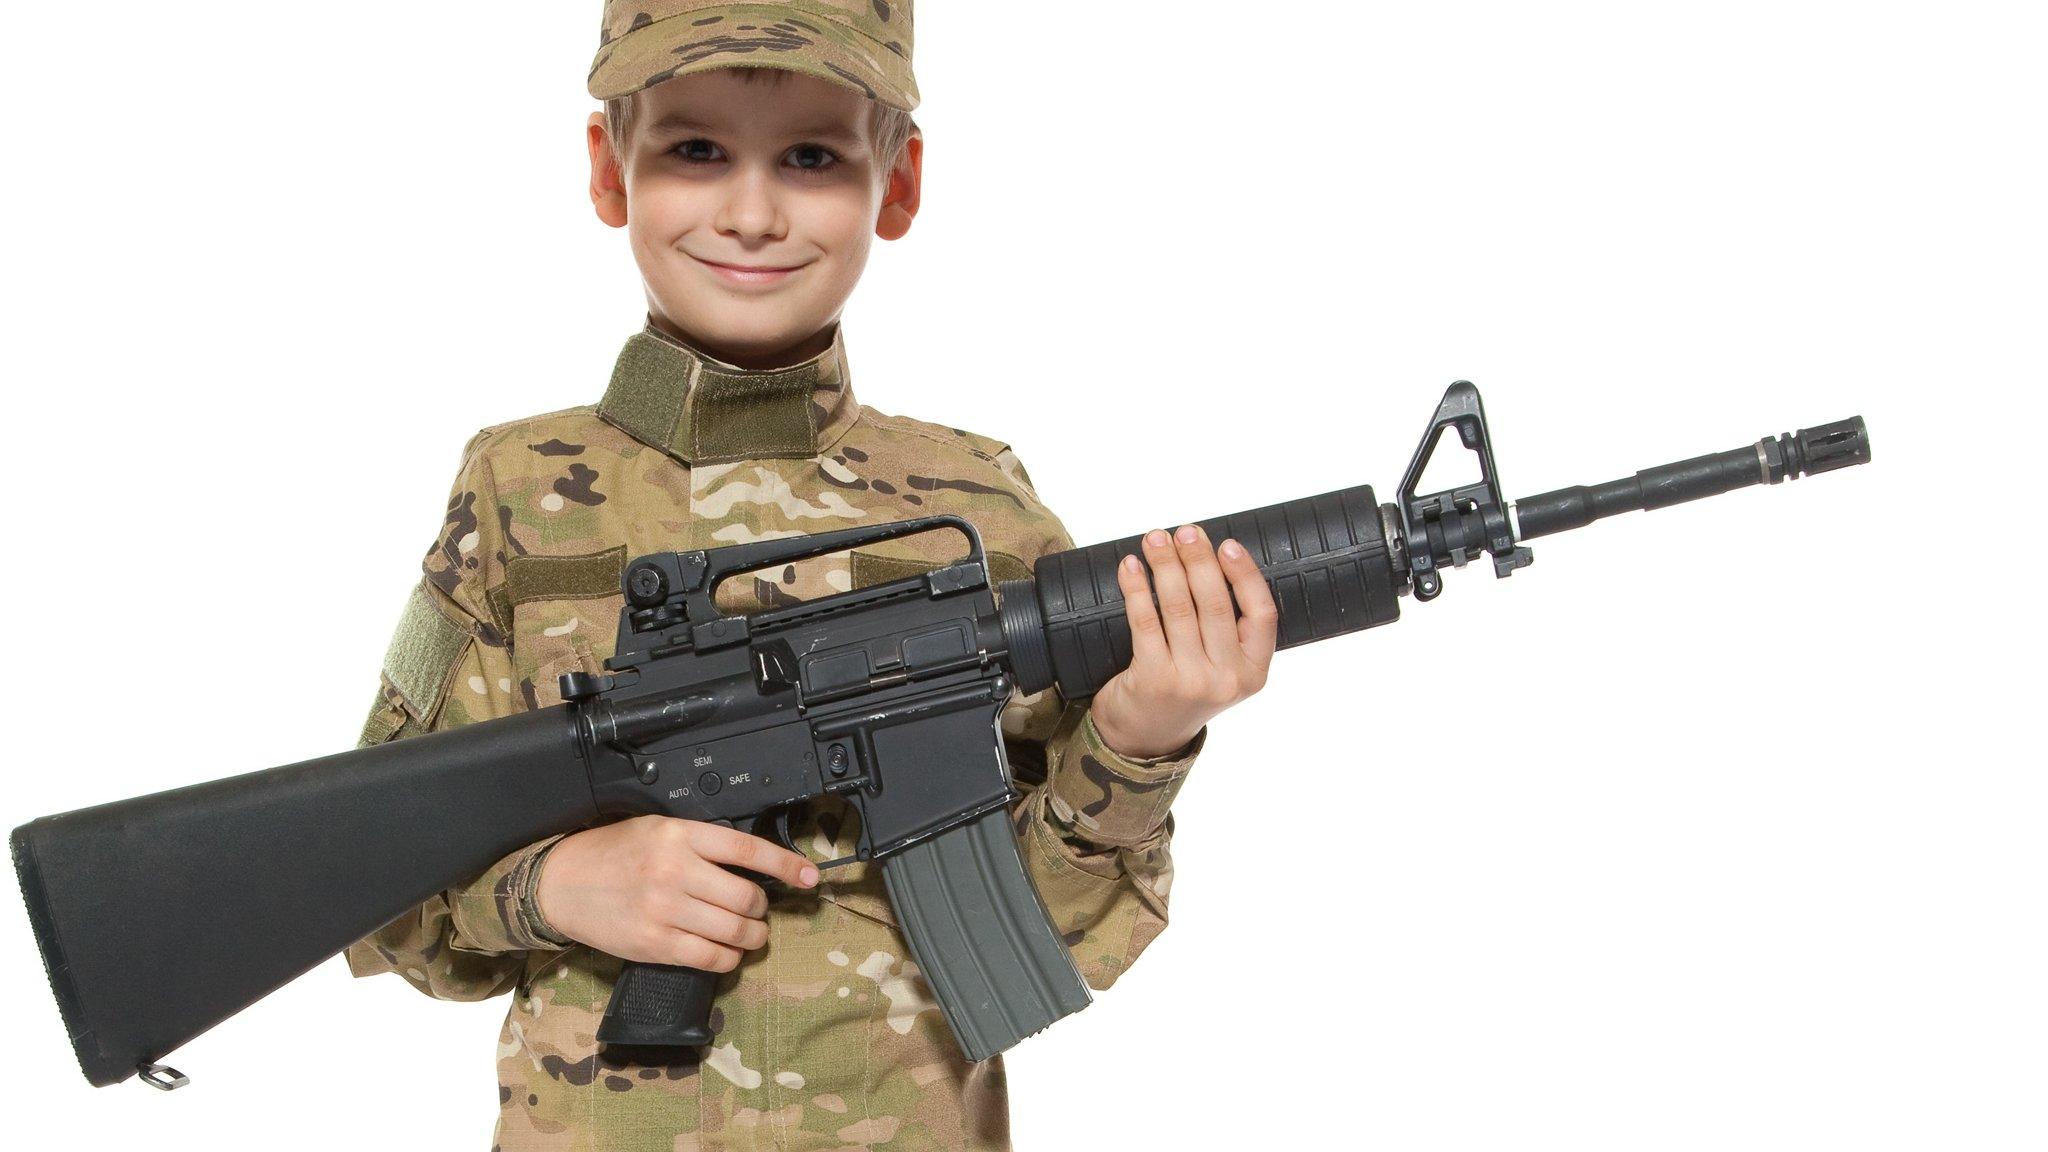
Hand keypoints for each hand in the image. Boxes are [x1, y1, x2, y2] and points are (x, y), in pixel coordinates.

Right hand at [535, 815, 818, 971]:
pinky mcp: (655, 944)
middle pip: (748, 897)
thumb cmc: (612, 854)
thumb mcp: (659, 829)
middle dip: (762, 909)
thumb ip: (702, 842)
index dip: (787, 865)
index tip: (809, 876)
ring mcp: (666, 910)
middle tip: (757, 910)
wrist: (563, 883)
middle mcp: (676, 870)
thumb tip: (751, 864)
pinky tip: (727, 953)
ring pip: (736, 931)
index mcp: (681, 835)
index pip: (748, 850)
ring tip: (749, 934)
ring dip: (752, 937)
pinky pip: (711, 958)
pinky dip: (729, 959)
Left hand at [1088, 523, 1278, 759]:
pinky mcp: (1153, 679)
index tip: (1228, 545)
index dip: (1246, 575)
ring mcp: (1190, 681)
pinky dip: (1136, 588)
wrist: (1145, 738)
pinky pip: (1145, 622)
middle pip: (1216, 604)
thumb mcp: (1221, 669)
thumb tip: (1208, 558)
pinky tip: (1130, 567)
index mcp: (1253, 672)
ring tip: (1155, 539)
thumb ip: (1226, 629)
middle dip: (1198, 560)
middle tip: (1186, 531)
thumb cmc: (1184, 689)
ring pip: (1179, 608)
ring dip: (1165, 565)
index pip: (1262, 614)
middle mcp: (1227, 679)